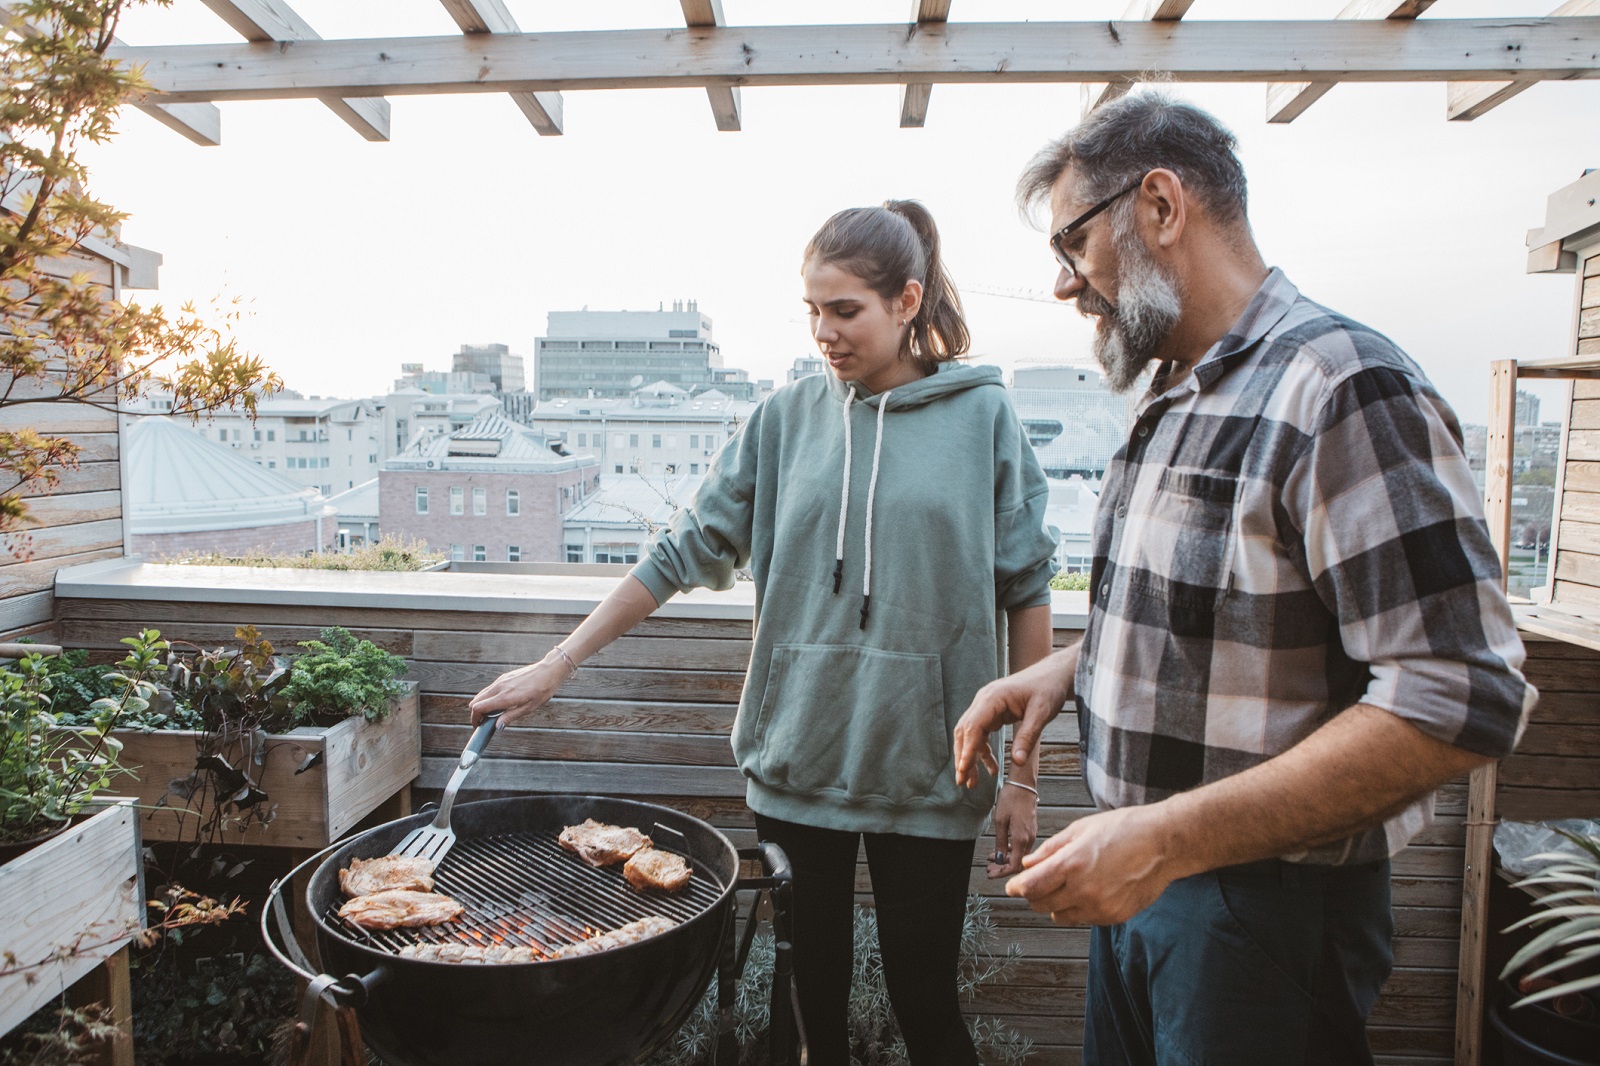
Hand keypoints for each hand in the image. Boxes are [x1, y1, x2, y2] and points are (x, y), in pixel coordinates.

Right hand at [468, 656, 566, 726]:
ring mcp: (500, 681)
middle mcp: (499, 687)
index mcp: (504, 697)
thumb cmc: (542, 690)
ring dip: (481, 705)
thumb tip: (497, 727)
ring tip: (491, 715)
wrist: (548, 671)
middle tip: (482, 722)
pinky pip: (489, 689)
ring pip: (482, 694)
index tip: (478, 726)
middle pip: (476, 701)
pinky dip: (488, 698)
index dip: (475, 719)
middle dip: (475, 713)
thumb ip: (511, 716)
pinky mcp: (503, 677)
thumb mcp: (529, 708)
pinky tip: (498, 704)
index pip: (479, 708)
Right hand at [953, 646, 1075, 788]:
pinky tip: (990, 768)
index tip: (963, 770)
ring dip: (970, 757)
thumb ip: (1028, 737)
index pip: (972, 726)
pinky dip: (983, 751)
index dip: (966, 749)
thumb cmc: (1048, 688)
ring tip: (973, 782)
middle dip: (963, 757)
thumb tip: (1018, 762)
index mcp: (992, 697)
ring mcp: (986, 706)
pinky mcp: (992, 712)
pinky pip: (981, 734)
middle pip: (965, 731)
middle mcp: (984, 700)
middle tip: (964, 782)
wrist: (1053, 674)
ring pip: (970, 734)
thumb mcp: (1041, 713)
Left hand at [987, 783, 1037, 877]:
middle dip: (1002, 868)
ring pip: (1019, 855)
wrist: (1023, 785)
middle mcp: (1029, 840)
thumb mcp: (1000, 821)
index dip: (1002, 873)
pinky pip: (1021, 847)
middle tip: (988, 870)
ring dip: (1005, 859)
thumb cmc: (1011, 800)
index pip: (1014, 866)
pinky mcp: (1030, 830)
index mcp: (1021, 839)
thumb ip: (1000, 842)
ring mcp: (1031, 835)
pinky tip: (1000, 849)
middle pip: (1018, 863)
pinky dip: (1010, 851)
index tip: (991, 874)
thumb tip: (998, 859)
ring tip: (990, 859)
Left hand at [1006, 802, 1188, 926]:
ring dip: (1056, 903)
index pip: (1030, 886)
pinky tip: (1090, 890)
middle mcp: (1084, 890)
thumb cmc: (1125, 829)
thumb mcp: (1082, 828)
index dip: (1016, 888)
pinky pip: (1083, 919)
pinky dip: (1079, 908)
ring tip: (1068, 885)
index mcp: (1072, 864)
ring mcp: (1100, 907)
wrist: (1164, 844)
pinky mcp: (1114, 917)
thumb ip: (1051, 849)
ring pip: (1060, 915)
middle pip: (1040, 904)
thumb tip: (1028, 865)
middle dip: (1034, 894)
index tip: (1012, 887)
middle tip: (1038, 883)